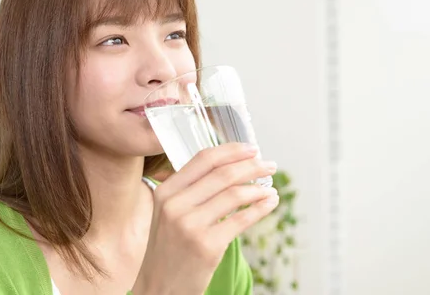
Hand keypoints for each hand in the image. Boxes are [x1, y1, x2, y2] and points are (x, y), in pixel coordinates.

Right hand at [132, 143, 278, 294]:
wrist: (159, 288)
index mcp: (165, 191)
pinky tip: (269, 204)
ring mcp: (190, 226)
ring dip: (259, 189)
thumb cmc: (169, 249)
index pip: (203, 159)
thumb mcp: (168, 213)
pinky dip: (261, 209)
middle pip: (223, 174)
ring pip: (235, 195)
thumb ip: (190, 190)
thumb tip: (230, 167)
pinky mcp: (207, 246)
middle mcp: (175, 205)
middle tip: (269, 166)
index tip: (251, 149)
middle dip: (252, 166)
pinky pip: (242, 220)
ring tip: (270, 189)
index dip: (231, 151)